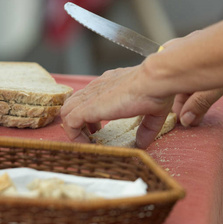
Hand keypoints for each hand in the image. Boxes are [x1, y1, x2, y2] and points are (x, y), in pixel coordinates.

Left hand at [60, 65, 174, 148]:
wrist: (153, 80)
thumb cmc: (155, 89)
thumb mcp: (153, 112)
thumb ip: (146, 128)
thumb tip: (143, 143)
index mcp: (108, 84)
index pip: (88, 96)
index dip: (89, 114)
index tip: (98, 129)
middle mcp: (95, 87)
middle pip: (73, 103)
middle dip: (78, 122)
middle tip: (91, 136)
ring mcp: (89, 97)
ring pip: (67, 111)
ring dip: (73, 129)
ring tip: (87, 142)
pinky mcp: (87, 107)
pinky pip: (70, 123)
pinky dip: (75, 136)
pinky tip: (88, 144)